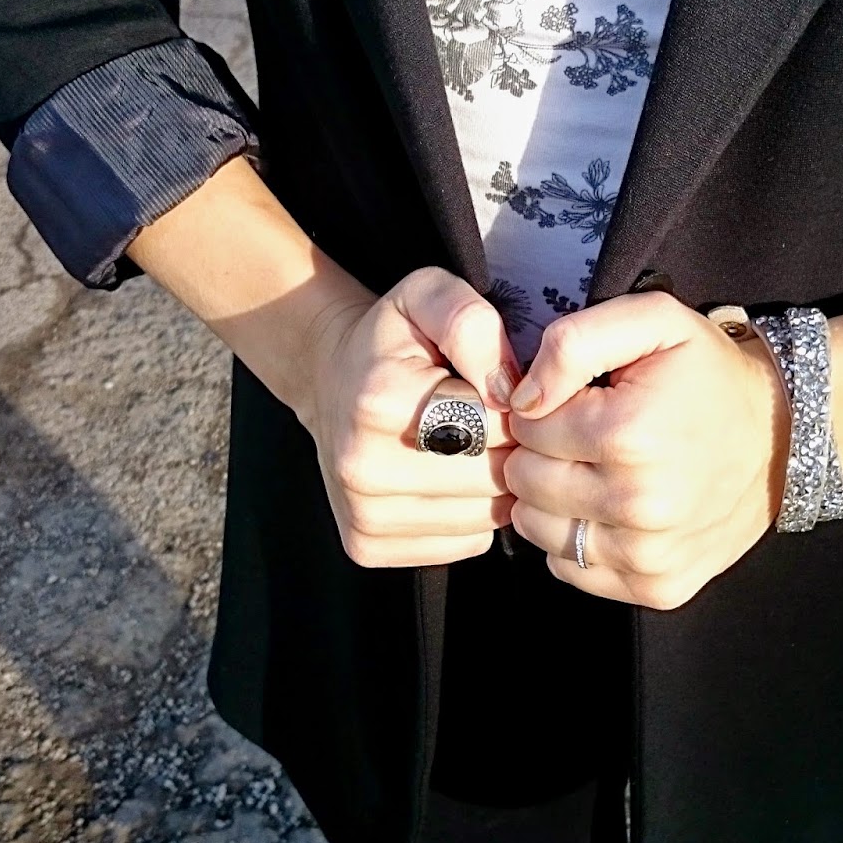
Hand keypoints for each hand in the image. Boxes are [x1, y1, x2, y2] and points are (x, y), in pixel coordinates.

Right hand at [297, 266, 521, 567]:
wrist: (328, 378)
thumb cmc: (394, 337)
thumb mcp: (429, 294)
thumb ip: (474, 323)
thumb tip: (510, 395)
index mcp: (380, 403)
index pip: (496, 424)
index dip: (514, 405)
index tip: (498, 389)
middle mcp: (363, 469)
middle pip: (494, 477)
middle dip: (509, 447)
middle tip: (490, 420)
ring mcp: (362, 517)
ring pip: (487, 518)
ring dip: (496, 485)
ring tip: (470, 448)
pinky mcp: (367, 548)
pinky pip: (467, 543)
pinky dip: (473, 515)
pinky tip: (452, 480)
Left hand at [503, 291, 789, 609]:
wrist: (782, 435)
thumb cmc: (710, 374)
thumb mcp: (653, 321)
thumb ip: (574, 342)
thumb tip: (522, 398)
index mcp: (628, 436)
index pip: (526, 428)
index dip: (543, 409)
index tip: (580, 402)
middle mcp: (638, 505)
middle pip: (525, 482)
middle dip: (542, 454)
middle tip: (585, 437)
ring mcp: (648, 555)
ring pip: (537, 529)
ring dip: (553, 500)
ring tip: (596, 472)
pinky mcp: (657, 587)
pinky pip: (571, 569)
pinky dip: (578, 540)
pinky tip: (612, 509)